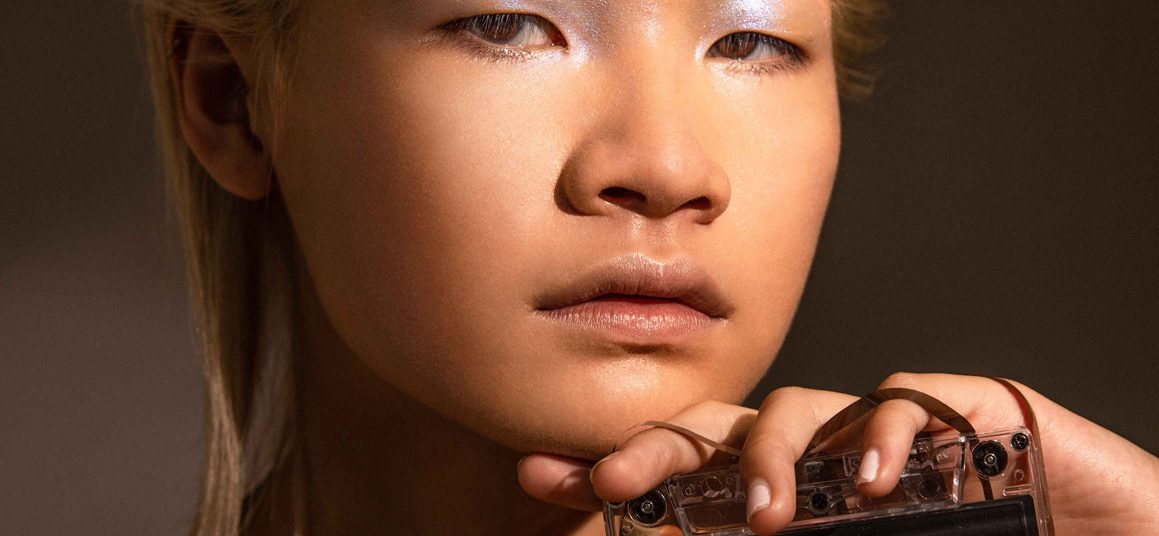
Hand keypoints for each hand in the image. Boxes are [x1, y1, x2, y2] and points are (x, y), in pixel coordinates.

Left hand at [517, 373, 1158, 534]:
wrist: (1085, 529)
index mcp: (780, 486)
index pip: (683, 470)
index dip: (616, 472)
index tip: (540, 483)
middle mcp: (814, 449)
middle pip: (713, 427)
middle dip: (655, 449)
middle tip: (607, 483)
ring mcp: (875, 423)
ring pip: (794, 410)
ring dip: (768, 461)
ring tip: (764, 521)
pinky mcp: (951, 407)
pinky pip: (899, 403)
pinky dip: (877, 440)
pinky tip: (870, 483)